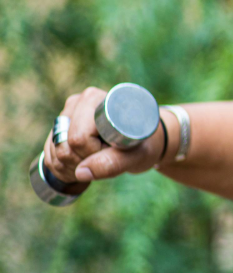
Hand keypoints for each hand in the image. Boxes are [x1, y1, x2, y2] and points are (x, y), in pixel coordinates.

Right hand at [43, 86, 166, 182]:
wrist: (142, 143)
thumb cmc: (142, 145)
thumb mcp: (135, 156)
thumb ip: (112, 164)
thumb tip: (81, 172)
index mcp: (96, 100)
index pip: (79, 137)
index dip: (93, 153)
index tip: (114, 152)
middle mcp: (77, 103)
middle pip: (64, 146)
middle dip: (84, 161)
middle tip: (107, 157)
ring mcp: (65, 116)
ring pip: (55, 154)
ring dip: (74, 168)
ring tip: (98, 160)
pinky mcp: (58, 130)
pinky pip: (50, 158)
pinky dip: (65, 169)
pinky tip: (85, 164)